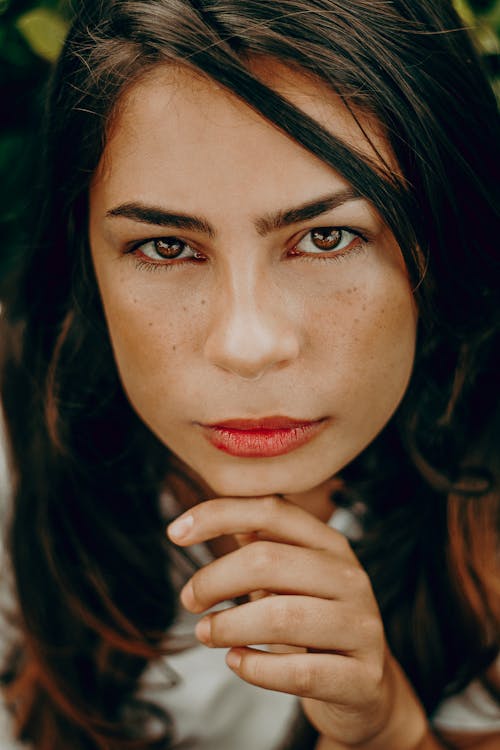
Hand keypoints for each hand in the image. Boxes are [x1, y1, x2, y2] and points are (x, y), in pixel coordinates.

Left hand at [167, 495, 425, 746]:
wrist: (364, 688)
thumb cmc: (313, 624)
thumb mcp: (289, 579)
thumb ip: (259, 546)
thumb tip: (201, 519)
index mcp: (330, 544)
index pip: (271, 510)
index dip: (218, 515)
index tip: (174, 533)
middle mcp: (350, 577)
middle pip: (268, 560)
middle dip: (215, 578)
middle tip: (189, 599)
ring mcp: (362, 626)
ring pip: (282, 617)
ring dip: (230, 626)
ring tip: (205, 633)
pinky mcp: (363, 677)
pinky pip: (300, 672)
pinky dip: (257, 669)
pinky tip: (237, 663)